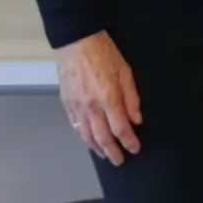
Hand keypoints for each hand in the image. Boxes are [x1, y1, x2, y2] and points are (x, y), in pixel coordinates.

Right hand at [56, 31, 141, 165]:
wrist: (75, 41)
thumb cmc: (103, 52)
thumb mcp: (125, 71)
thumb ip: (131, 97)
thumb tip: (136, 119)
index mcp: (108, 97)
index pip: (120, 128)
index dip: (129, 141)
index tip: (135, 148)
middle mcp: (90, 106)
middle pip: (102, 138)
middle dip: (113, 152)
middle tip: (120, 160)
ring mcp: (76, 106)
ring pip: (86, 135)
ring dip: (97, 148)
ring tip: (105, 155)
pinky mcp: (66, 103)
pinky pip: (75, 126)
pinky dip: (83, 136)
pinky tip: (89, 140)